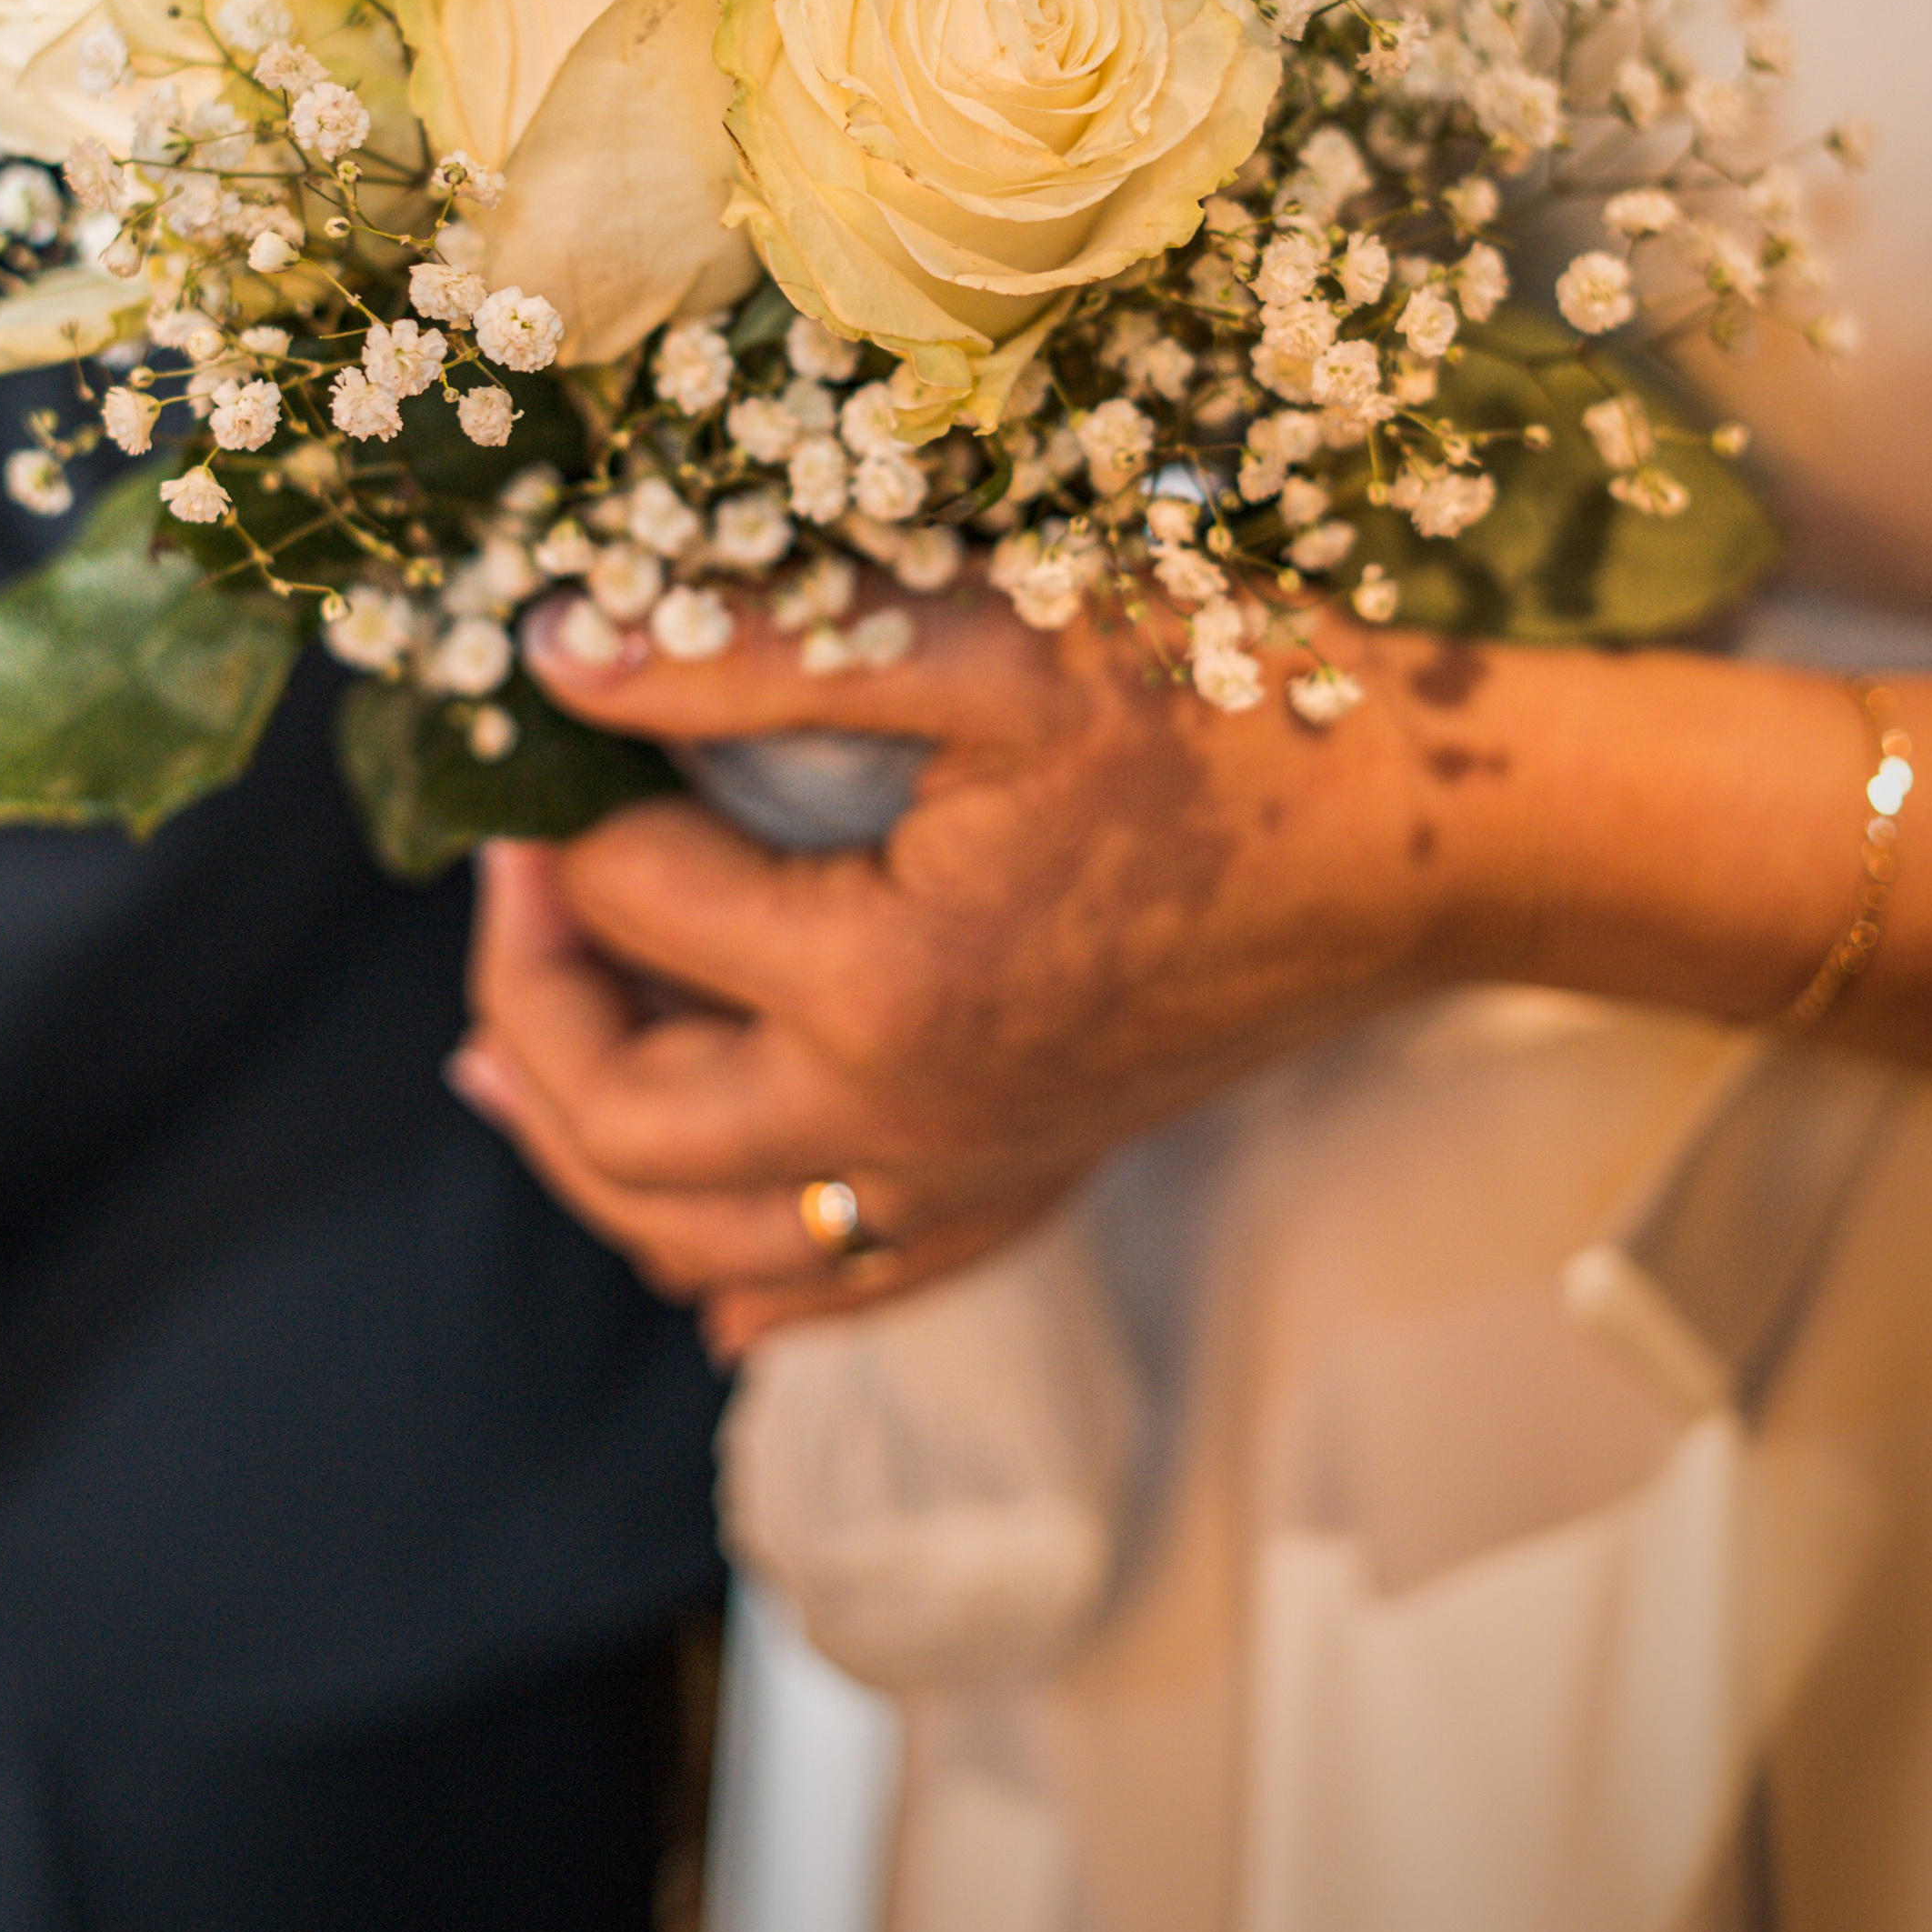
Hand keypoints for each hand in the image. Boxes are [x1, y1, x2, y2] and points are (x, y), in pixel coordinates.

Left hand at [457, 578, 1470, 1351]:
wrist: (1429, 841)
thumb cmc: (1228, 719)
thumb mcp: (990, 647)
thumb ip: (755, 656)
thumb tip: (560, 654)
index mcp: (882, 988)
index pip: (634, 906)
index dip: (565, 809)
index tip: (546, 724)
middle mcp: (905, 1123)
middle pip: (621, 1126)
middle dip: (522, 1008)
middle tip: (509, 885)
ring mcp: (970, 1175)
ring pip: (702, 1237)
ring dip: (585, 1151)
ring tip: (502, 1066)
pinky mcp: (1028, 1184)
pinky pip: (845, 1283)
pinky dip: (740, 1271)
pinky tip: (699, 1261)